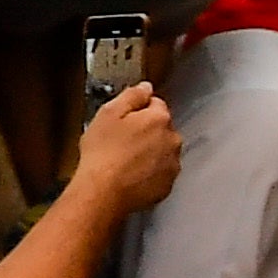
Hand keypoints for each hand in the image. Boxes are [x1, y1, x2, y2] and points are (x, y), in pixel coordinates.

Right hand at [67, 82, 183, 217]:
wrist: (104, 190)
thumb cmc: (103, 151)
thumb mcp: (109, 113)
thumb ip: (132, 96)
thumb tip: (146, 87)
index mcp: (160, 119)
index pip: (156, 104)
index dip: (137, 109)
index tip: (123, 118)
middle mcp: (173, 141)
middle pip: (161, 128)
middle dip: (144, 130)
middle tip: (120, 139)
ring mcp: (173, 164)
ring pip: (162, 150)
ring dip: (149, 151)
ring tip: (124, 159)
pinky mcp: (168, 184)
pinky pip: (160, 171)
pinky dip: (149, 171)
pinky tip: (131, 173)